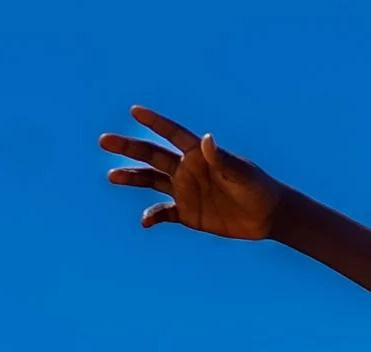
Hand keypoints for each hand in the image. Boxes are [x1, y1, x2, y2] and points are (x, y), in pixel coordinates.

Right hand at [100, 105, 281, 236]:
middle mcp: (186, 169)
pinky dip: (153, 216)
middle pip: (151, 155)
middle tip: (104, 141)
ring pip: (151, 181)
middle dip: (128, 148)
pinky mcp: (187, 213)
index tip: (135, 111)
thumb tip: (207, 139)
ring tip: (112, 176)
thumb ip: (221, 158)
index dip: (154, 122)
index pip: (171, 133)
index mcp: (197, 153)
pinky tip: (145, 221)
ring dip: (131, 178)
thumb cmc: (256, 187)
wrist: (265, 215)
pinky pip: (164, 213)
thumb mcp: (240, 173)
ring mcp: (185, 190)